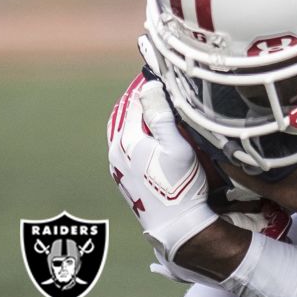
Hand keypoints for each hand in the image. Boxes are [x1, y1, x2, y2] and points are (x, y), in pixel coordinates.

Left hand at [107, 74, 220, 282]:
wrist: (175, 225)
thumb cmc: (180, 185)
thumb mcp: (176, 146)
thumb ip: (160, 115)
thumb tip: (148, 86)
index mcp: (126, 141)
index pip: (133, 102)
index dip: (145, 85)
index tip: (156, 71)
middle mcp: (115, 153)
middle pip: (121, 116)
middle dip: (136, 98)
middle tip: (151, 83)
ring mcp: (117, 167)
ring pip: (120, 131)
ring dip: (133, 116)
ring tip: (149, 105)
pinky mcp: (123, 179)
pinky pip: (123, 147)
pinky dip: (133, 133)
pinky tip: (147, 134)